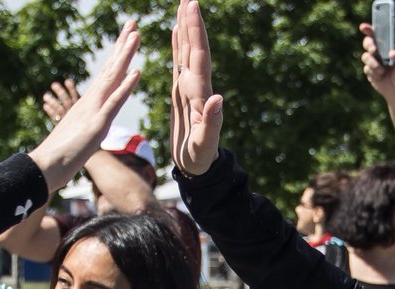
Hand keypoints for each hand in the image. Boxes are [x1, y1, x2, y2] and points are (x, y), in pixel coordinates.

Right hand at [29, 22, 139, 192]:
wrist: (43, 168)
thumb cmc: (57, 158)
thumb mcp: (76, 140)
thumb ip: (82, 131)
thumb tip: (85, 131)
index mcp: (87, 106)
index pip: (106, 77)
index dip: (117, 57)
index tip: (126, 38)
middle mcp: (90, 103)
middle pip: (110, 70)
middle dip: (122, 46)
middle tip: (132, 23)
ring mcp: (93, 112)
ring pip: (113, 79)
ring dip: (125, 56)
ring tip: (136, 34)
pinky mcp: (97, 126)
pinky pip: (113, 103)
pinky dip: (125, 87)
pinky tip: (136, 72)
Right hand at [171, 0, 222, 176]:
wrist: (198, 166)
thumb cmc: (200, 158)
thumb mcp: (205, 144)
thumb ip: (211, 123)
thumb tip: (217, 98)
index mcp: (201, 94)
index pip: (199, 57)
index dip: (196, 32)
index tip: (192, 8)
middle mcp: (197, 86)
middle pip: (194, 48)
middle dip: (192, 22)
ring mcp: (189, 88)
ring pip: (187, 51)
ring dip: (186, 28)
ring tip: (184, 4)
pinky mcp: (182, 93)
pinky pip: (179, 63)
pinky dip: (178, 45)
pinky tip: (177, 30)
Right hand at [359, 22, 394, 98]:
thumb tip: (391, 53)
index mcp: (386, 45)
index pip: (376, 34)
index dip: (368, 29)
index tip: (363, 27)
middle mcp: (378, 51)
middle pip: (367, 43)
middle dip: (369, 45)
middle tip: (374, 50)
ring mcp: (372, 61)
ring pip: (365, 57)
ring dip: (373, 63)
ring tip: (382, 71)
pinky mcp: (369, 71)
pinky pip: (367, 69)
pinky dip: (373, 73)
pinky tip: (380, 76)